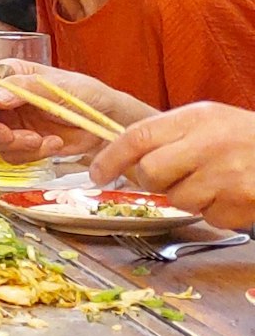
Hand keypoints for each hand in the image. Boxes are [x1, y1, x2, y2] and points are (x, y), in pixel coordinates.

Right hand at [0, 61, 151, 162]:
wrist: (107, 123)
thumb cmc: (86, 95)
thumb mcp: (59, 87)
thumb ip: (25, 89)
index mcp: (10, 75)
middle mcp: (4, 98)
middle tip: (12, 137)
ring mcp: (12, 122)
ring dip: (16, 144)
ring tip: (42, 140)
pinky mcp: (22, 143)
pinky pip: (11, 155)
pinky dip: (30, 154)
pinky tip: (51, 144)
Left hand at [91, 102, 254, 231]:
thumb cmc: (246, 137)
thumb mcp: (207, 121)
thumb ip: (167, 135)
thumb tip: (123, 158)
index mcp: (196, 119)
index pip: (138, 136)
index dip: (110, 157)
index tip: (95, 173)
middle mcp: (210, 145)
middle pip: (151, 173)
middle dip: (155, 179)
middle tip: (175, 174)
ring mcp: (227, 176)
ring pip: (177, 199)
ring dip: (188, 196)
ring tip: (213, 180)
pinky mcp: (242, 203)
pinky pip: (208, 216)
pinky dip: (215, 210)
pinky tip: (231, 193)